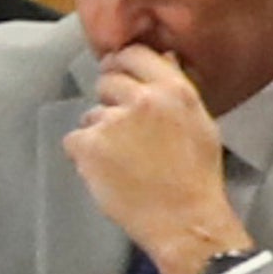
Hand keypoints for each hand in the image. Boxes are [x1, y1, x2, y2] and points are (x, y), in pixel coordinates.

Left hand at [64, 44, 253, 273]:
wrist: (185, 220)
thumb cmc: (196, 176)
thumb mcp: (198, 122)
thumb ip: (174, 91)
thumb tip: (161, 59)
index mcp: (174, 90)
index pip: (135, 54)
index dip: (121, 63)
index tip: (117, 73)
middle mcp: (142, 99)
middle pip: (106, 81)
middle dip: (110, 101)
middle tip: (122, 129)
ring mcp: (112, 122)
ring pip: (90, 115)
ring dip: (98, 133)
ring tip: (123, 160)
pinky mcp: (88, 146)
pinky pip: (74, 140)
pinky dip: (84, 156)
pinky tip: (107, 172)